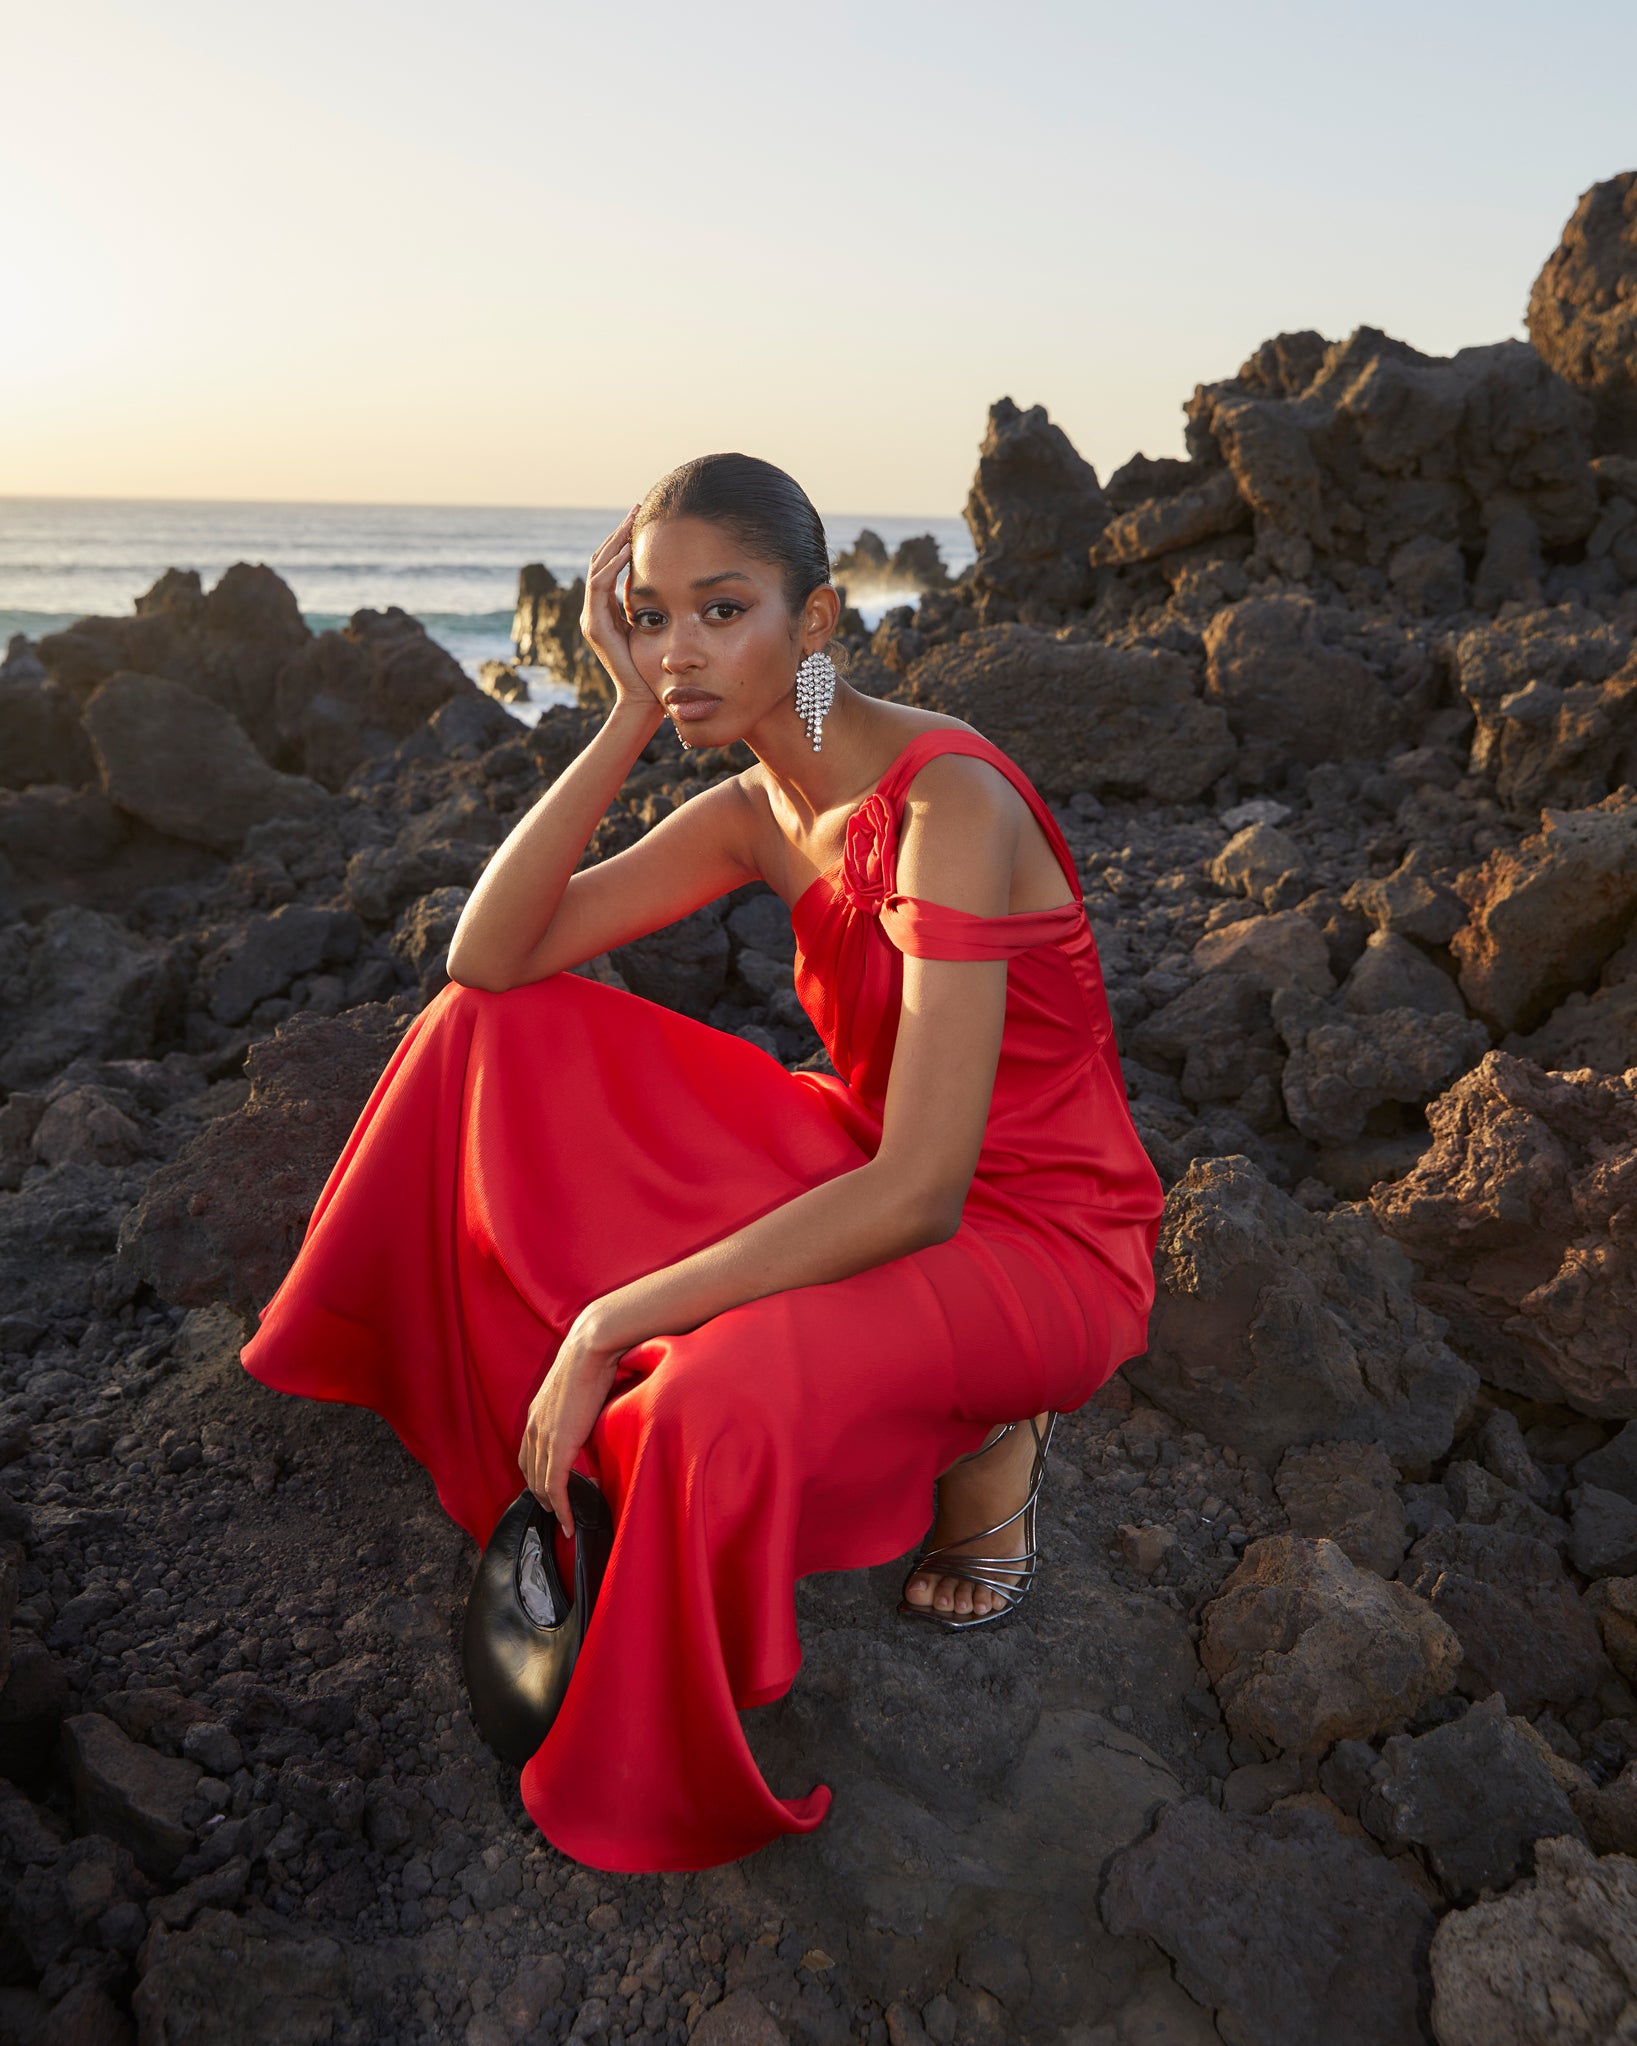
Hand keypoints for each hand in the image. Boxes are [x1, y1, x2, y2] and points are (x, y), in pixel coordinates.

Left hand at [518, 1313, 625, 1534]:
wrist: (590, 1349)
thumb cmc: (591, 1360)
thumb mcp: (576, 1390)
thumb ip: (575, 1410)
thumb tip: (588, 1421)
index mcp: (536, 1414)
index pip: (528, 1455)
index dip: (536, 1475)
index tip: (549, 1489)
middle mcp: (533, 1428)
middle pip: (531, 1474)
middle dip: (542, 1496)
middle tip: (557, 1511)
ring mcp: (543, 1438)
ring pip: (542, 1485)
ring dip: (553, 1506)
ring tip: (564, 1520)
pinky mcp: (558, 1448)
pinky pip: (556, 1488)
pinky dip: (562, 1509)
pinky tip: (569, 1523)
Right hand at [580, 505, 663, 717]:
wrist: (644, 700)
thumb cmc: (655, 669)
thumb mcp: (655, 626)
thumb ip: (650, 604)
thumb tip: (664, 578)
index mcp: (607, 609)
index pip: (610, 564)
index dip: (623, 539)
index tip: (642, 518)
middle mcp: (595, 611)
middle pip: (601, 559)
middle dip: (619, 532)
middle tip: (637, 507)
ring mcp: (592, 618)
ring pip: (597, 567)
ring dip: (615, 542)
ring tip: (633, 520)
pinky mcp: (595, 626)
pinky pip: (600, 586)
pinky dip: (613, 565)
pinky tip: (629, 549)